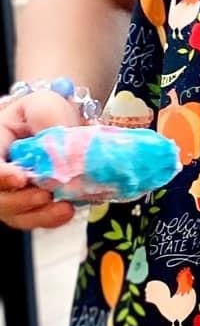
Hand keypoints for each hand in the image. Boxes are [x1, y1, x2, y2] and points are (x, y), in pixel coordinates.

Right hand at [0, 90, 84, 230]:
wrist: (63, 122)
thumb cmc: (47, 111)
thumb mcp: (44, 106)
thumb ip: (45, 125)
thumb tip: (57, 151)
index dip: (0, 176)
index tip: (20, 178)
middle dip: (19, 201)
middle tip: (45, 196)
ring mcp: (11, 192)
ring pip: (14, 214)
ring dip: (38, 215)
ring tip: (63, 207)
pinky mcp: (29, 206)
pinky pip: (34, 219)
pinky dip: (50, 219)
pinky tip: (67, 211)